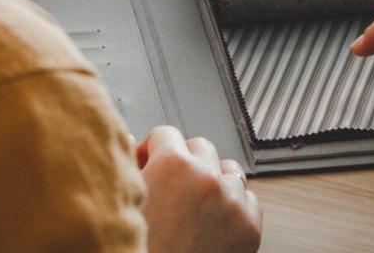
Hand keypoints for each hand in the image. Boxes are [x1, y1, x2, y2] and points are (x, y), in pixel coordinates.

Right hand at [136, 127, 261, 252]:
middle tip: (170, 188)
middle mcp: (207, 177)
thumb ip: (127, 168)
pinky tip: (213, 223)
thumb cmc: (137, 250)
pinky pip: (249, 200)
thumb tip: (131, 142)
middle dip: (184, 162)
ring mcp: (232, 201)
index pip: (166, 133)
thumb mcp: (124, 205)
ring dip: (213, 180)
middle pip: (200, 146)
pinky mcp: (250, 226)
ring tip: (194, 205)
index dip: (153, 150)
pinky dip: (234, 207)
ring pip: (229, 170)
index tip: (150, 165)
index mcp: (172, 166)